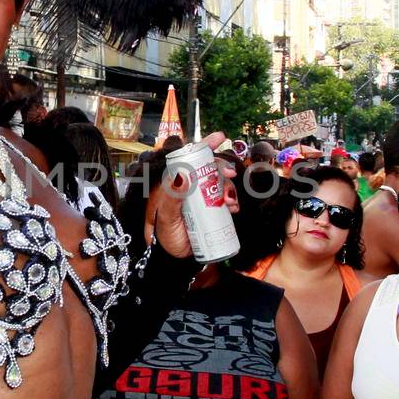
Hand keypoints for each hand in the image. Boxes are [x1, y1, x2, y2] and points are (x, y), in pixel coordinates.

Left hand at [151, 132, 237, 257]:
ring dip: (229, 188)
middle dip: (222, 169)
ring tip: (230, 202)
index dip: (204, 146)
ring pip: (219, 184)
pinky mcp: (210, 210)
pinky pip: (224, 199)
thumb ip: (172, 198)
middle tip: (230, 175)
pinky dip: (232, 200)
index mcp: (174, 184)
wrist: (174, 260)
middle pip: (208, 169)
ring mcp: (200, 199)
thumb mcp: (167, 218)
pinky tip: (233, 208)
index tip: (219, 138)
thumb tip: (183, 174)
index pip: (188, 159)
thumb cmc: (165, 237)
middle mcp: (188, 188)